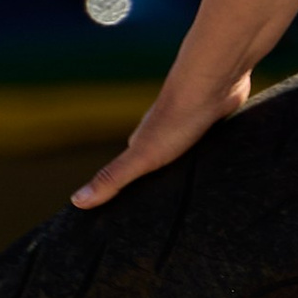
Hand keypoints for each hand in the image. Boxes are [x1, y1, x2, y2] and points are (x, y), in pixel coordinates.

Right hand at [72, 70, 251, 209]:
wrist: (213, 85)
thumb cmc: (177, 118)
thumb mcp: (142, 156)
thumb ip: (113, 178)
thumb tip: (77, 200)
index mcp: (143, 143)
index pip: (132, 171)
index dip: (130, 191)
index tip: (131, 212)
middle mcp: (165, 134)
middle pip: (159, 162)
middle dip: (161, 181)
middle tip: (169, 207)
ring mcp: (192, 128)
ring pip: (187, 153)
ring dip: (188, 167)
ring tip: (195, 192)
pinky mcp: (216, 123)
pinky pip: (212, 145)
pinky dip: (213, 155)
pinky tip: (220, 166)